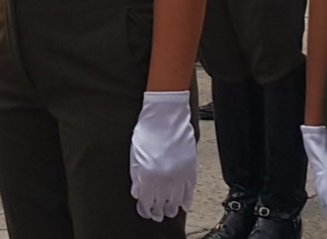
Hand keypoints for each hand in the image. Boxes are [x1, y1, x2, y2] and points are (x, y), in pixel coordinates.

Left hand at [128, 90, 196, 220]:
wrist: (165, 113)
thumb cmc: (148, 130)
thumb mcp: (135, 154)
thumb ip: (136, 175)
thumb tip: (137, 192)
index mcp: (147, 173)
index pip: (146, 200)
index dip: (146, 209)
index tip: (146, 212)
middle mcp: (164, 175)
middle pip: (162, 202)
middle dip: (159, 211)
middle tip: (158, 214)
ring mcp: (179, 172)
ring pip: (177, 199)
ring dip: (173, 207)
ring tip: (170, 211)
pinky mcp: (191, 166)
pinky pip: (190, 189)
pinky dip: (187, 199)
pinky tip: (184, 204)